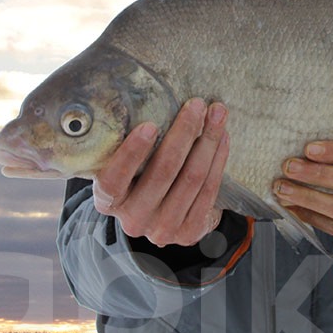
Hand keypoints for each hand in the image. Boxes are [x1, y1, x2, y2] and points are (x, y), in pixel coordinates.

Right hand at [91, 98, 228, 246]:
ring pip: (191, 179)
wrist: (161, 218)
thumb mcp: (125, 169)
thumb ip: (130, 148)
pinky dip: (218, 160)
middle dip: (183, 133)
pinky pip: (209, 190)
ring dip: (208, 141)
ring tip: (217, 113)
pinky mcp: (190, 232)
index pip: (114, 179)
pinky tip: (222, 138)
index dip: (131, 153)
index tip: (149, 126)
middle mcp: (133, 220)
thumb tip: (148, 99)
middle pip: (163, 172)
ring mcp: (163, 229)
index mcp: (109, 201)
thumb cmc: (139, 180)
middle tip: (196, 105)